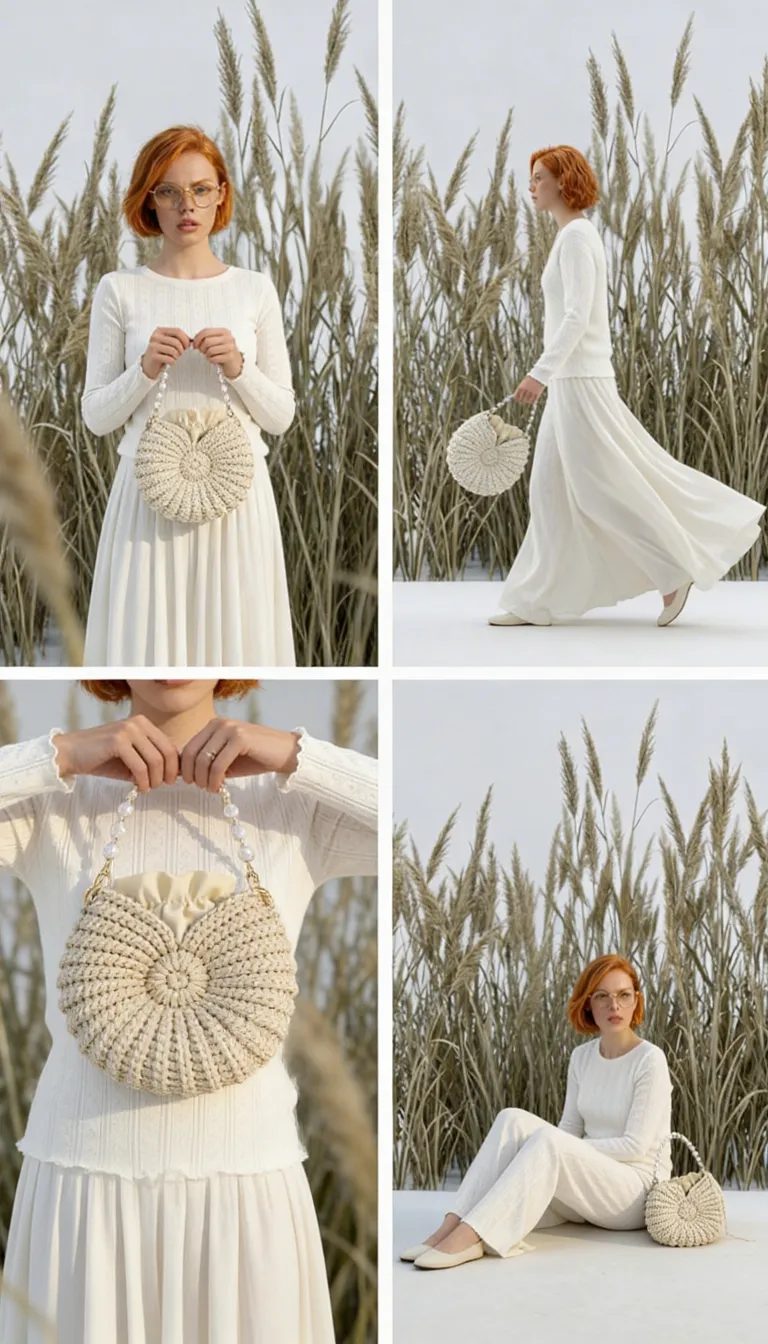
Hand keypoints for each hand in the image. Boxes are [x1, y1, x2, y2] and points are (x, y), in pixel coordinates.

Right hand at [52, 719, 179, 792]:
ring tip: (148, 788)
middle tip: (162, 786)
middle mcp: (138, 722)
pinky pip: (140, 766)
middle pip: (167, 752)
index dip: (174, 765)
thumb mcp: (132, 758)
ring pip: (155, 760)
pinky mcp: (117, 741)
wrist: (69, 754)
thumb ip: (151, 762)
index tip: (170, 780)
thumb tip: (176, 773)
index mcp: (143, 723)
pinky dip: (143, 781)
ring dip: (155, 779)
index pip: (170, 745)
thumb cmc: (101, 758)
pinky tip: (140, 787)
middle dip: (168, 773)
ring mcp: (127, 730)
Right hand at [141, 327, 190, 379]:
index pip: (178, 331)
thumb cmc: (161, 353)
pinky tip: (170, 362)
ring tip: (174, 358)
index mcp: (160, 331)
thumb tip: (192, 340)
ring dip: (177, 357)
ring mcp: (153, 346)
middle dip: (182, 350)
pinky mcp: (153, 356)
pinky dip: (173, 362)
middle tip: (180, 354)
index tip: (186, 347)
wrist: (149, 365)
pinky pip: (170, 359)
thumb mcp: (169, 343)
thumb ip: (179, 339)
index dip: (185, 340)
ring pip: (174, 351)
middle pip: (176, 342)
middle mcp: (155, 336)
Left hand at [180, 720, 300, 791]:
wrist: (286, 753)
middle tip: (200, 788)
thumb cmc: (255, 758)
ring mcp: (230, 729)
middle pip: (192, 753)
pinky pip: (219, 764)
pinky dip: (215, 779)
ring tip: (211, 789)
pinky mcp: (241, 738)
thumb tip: (184, 774)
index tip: (188, 782)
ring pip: (204, 760)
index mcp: (213, 725)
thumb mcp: (226, 759)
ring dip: (204, 779)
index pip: (188, 747)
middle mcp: (219, 723)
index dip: (184, 768)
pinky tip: (219, 787)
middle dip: (192, 775)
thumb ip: (207, 762)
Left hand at [191, 327, 242, 378]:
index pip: (206, 331)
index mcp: (223, 331)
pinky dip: (211, 360)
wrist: (235, 363)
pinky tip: (214, 359)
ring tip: (210, 355)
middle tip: (203, 351)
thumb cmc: (224, 351)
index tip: (195, 344)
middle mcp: (228, 338)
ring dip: (207, 355)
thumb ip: (206, 337)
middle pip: (207, 341)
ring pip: (210, 350)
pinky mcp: (230, 357)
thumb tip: (194, 340)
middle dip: (202, 348)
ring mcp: (230, 347)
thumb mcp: (216, 341)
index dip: (197, 339)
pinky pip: (214, 358)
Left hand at [513, 375, 544, 404]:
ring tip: (529, 399)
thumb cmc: (531, 378)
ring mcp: (531, 392)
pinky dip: (533, 401)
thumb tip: (517, 397)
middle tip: (524, 399)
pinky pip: (533, 401)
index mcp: (521, 387)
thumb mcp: (524, 382)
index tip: (519, 398)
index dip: (517, 398)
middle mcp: (525, 390)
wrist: (539, 374)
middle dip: (522, 400)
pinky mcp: (537, 394)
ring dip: (528, 401)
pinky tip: (533, 399)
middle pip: (521, 400)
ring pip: (527, 401)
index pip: (516, 397)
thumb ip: (521, 389)